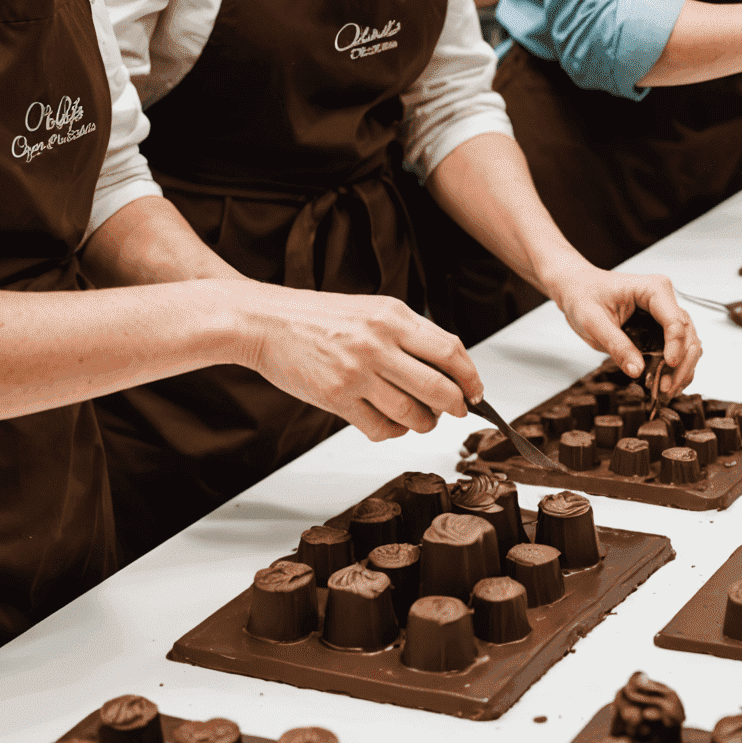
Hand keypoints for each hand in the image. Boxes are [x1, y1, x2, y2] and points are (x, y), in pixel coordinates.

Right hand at [238, 285, 479, 442]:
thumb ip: (408, 334)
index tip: (476, 391)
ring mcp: (357, 372)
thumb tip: (447, 367)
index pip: (450, 350)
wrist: (265, 321)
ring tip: (421, 419)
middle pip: (439, 387)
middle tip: (457, 412)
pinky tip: (388, 423)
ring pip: (413, 413)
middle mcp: (379, 342)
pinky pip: (380, 428)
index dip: (470, 376)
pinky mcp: (336, 397)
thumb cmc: (318, 317)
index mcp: (392, 316)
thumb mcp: (371, 310)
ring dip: (424, 423)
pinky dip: (392, 432)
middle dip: (456, 407)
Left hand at [542, 263, 702, 398]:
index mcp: (653, 289)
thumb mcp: (593, 322)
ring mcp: (665, 315)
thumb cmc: (584, 296)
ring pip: (688, 345)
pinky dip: (674, 370)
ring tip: (664, 391)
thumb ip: (616, 345)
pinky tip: (664, 385)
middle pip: (687, 335)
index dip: (675, 346)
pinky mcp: (661, 329)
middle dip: (681, 364)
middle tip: (665, 388)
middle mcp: (665, 300)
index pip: (674, 320)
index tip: (668, 366)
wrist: (578, 290)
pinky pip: (677, 351)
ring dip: (681, 370)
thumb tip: (637, 370)